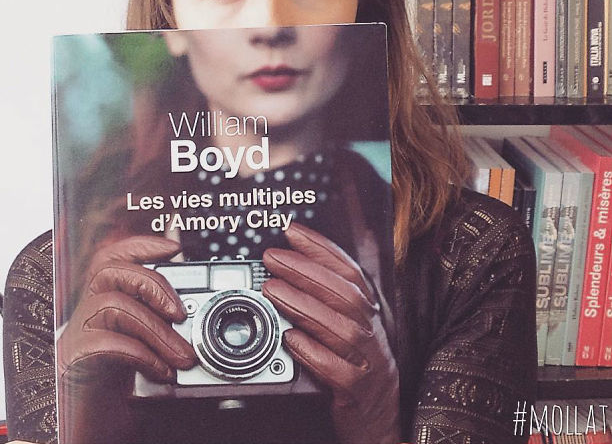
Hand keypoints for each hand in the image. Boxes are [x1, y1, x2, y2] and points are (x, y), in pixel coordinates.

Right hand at [57, 235, 196, 443]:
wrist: (95, 435)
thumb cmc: (122, 401)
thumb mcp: (148, 358)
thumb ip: (162, 331)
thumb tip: (193, 316)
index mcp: (103, 309)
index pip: (112, 259)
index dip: (140, 245)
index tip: (174, 247)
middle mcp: (84, 316)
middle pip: (109, 271)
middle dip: (154, 285)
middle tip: (181, 315)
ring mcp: (73, 338)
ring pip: (111, 303)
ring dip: (155, 329)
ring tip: (182, 357)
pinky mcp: (70, 364)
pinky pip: (103, 341)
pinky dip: (139, 353)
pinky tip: (160, 372)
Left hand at [262, 223, 399, 443]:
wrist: (380, 420)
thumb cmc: (358, 364)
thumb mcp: (349, 326)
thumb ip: (328, 298)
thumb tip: (292, 263)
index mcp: (368, 311)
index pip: (348, 270)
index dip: (322, 248)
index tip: (292, 232)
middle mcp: (371, 331)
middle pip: (342, 293)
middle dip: (305, 271)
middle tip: (271, 258)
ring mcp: (366, 361)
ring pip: (339, 328)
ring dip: (303, 305)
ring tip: (271, 290)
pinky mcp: (356, 392)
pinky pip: (336, 370)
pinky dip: (313, 352)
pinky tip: (290, 339)